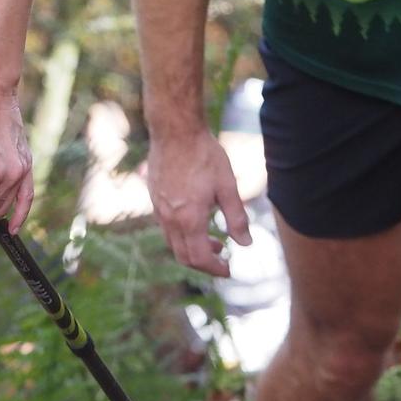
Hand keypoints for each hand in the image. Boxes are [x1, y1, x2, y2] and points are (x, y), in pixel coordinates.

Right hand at [146, 126, 250, 277]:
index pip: (199, 259)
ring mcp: (159, 209)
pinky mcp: (154, 198)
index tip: (229, 270)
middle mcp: (170, 219)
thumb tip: (246, 244)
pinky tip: (195, 220)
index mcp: (189, 219)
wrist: (175, 130)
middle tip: (222, 259)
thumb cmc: (204, 155)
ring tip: (213, 241)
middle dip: (203, 264)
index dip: (215, 269)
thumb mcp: (227, 186)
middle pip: (183, 256)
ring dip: (192, 249)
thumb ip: (237, 218)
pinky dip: (182, 234)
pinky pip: (166, 227)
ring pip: (173, 242)